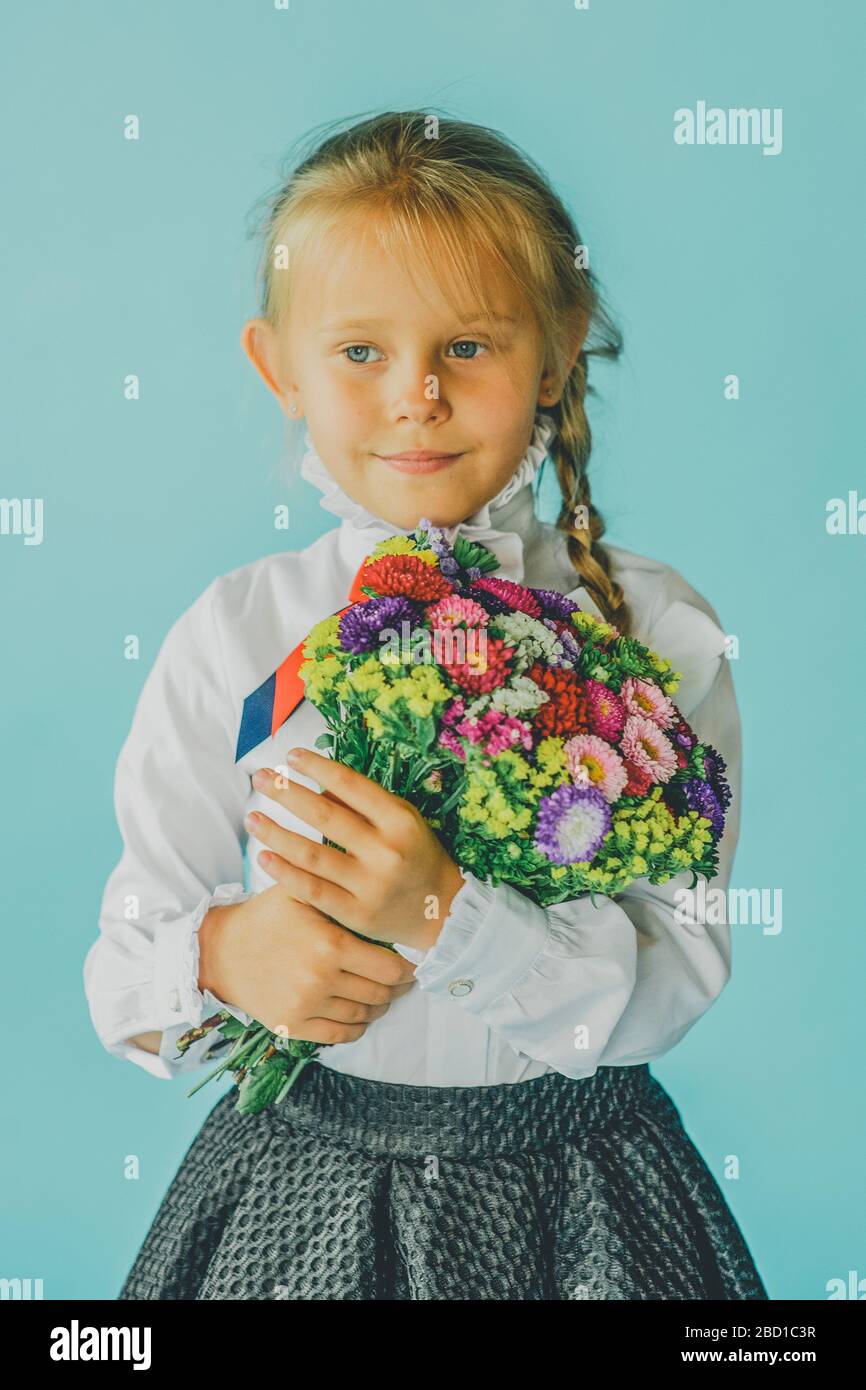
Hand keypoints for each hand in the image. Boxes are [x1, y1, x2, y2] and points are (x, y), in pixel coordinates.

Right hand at [198, 885, 416, 1044]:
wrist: (220, 951)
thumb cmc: (265, 916)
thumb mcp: (299, 892)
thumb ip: (335, 884)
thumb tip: (370, 866)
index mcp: (330, 944)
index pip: (390, 967)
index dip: (407, 968)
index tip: (412, 964)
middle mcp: (321, 979)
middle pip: (381, 993)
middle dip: (397, 988)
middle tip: (402, 981)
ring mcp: (306, 1006)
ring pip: (363, 1015)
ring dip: (380, 1007)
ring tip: (384, 996)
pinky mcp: (293, 1025)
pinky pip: (340, 1035)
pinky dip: (357, 1027)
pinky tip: (361, 1015)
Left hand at [248, 748, 464, 951]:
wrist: (442, 910)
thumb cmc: (415, 855)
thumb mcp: (402, 820)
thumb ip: (362, 802)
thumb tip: (316, 782)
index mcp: (399, 820)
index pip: (350, 784)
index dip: (317, 767)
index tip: (291, 755)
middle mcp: (386, 851)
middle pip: (324, 815)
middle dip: (286, 793)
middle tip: (261, 778)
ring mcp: (370, 885)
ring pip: (311, 854)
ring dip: (275, 832)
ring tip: (252, 817)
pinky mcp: (356, 914)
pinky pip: (311, 890)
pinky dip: (284, 872)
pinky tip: (263, 856)